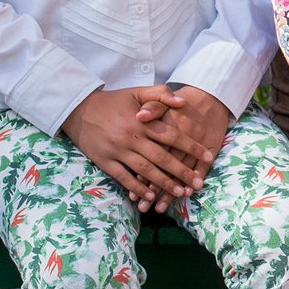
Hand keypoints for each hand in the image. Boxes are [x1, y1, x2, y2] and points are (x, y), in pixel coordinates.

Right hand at [63, 87, 214, 211]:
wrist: (80, 109)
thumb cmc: (114, 100)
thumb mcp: (137, 91)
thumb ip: (161, 95)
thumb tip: (184, 102)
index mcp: (143, 121)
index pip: (173, 136)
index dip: (192, 147)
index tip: (208, 157)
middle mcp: (132, 137)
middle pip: (162, 157)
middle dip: (182, 172)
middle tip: (198, 183)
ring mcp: (118, 151)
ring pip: (145, 170)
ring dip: (163, 183)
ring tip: (180, 193)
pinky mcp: (105, 161)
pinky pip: (123, 178)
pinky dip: (137, 188)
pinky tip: (150, 197)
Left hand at [136, 87, 233, 210]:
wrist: (211, 96)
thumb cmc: (181, 103)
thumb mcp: (164, 99)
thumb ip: (152, 106)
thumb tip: (140, 116)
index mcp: (169, 124)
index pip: (154, 152)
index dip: (143, 172)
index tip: (134, 190)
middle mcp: (184, 135)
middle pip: (167, 165)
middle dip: (154, 188)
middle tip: (143, 207)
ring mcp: (198, 142)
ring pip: (183, 169)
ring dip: (172, 190)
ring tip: (160, 208)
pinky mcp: (211, 146)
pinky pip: (203, 166)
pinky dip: (194, 180)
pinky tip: (186, 194)